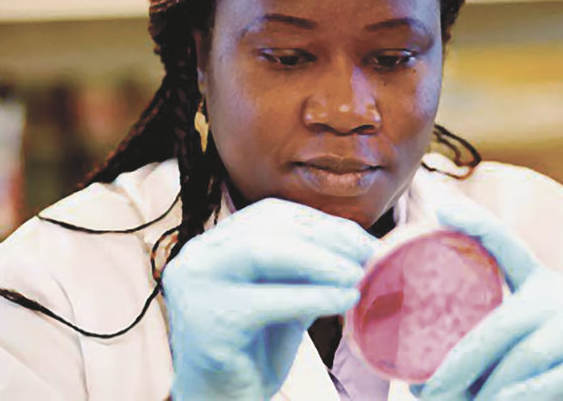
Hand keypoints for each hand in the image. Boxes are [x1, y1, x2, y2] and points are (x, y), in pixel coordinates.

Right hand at [162, 198, 377, 399]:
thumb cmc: (257, 347)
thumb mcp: (287, 295)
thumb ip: (310, 268)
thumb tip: (361, 245)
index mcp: (214, 244)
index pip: (270, 215)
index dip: (319, 222)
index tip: (360, 238)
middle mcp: (196, 257)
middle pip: (266, 226)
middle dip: (324, 236)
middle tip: (367, 254)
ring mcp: (195, 287)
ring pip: (261, 252)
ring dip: (319, 260)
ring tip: (357, 274)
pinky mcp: (207, 322)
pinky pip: (268, 301)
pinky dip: (314, 297)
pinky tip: (346, 300)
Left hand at [411, 198, 562, 400]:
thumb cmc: (562, 370)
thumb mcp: (530, 345)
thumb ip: (491, 349)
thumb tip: (423, 386)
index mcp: (541, 284)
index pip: (506, 244)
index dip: (475, 223)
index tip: (440, 206)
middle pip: (501, 323)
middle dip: (458, 364)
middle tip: (427, 393)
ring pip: (526, 355)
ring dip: (488, 388)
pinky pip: (561, 378)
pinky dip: (527, 394)